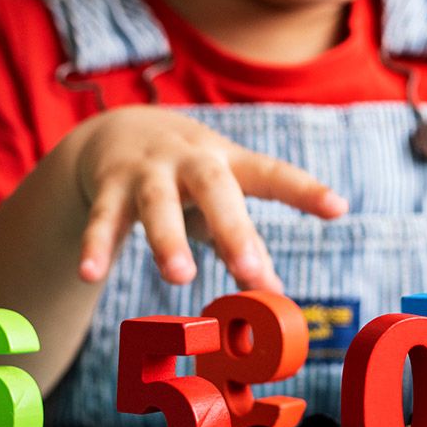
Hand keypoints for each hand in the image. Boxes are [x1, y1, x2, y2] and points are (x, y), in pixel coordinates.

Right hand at [68, 106, 347, 290]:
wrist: (119, 130)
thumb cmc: (189, 178)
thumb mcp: (221, 200)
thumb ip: (244, 245)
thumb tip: (274, 296)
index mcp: (229, 164)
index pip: (272, 174)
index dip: (304, 191)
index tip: (338, 207)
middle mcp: (190, 162)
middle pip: (214, 188)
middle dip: (233, 228)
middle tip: (251, 270)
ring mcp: (147, 172)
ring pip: (156, 203)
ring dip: (168, 239)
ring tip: (180, 275)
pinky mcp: (108, 186)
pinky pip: (101, 219)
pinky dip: (95, 245)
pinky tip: (89, 273)